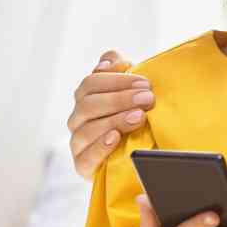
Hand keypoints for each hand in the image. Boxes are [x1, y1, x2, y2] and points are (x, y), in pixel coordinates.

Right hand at [66, 50, 152, 178]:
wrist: (137, 156)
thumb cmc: (133, 117)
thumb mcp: (131, 91)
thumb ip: (119, 70)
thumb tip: (108, 61)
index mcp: (86, 97)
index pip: (92, 83)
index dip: (117, 81)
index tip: (145, 83)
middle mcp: (78, 119)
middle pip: (88, 104)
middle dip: (120, 99)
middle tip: (148, 99)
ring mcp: (78, 143)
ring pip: (87, 129)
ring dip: (115, 120)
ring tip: (139, 117)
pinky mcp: (82, 166)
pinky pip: (85, 158)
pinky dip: (100, 147)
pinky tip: (116, 139)